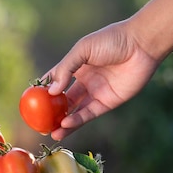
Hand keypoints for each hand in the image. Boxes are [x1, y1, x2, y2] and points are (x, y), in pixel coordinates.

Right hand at [44, 21, 160, 140]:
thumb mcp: (82, 50)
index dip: (44, 91)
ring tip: (50, 133)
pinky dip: (77, 120)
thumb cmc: (112, 40)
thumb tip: (51, 91)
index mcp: (77, 66)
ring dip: (63, 123)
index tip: (31, 102)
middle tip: (39, 124)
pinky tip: (65, 124)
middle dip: (52, 113)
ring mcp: (96, 93)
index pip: (56, 81)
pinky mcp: (108, 102)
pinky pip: (88, 114)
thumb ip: (65, 69)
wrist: (141, 44)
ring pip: (75, 112)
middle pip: (64, 101)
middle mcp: (85, 81)